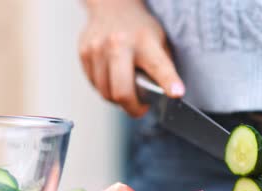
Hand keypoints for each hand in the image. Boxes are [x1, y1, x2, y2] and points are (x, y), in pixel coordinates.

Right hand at [79, 0, 183, 116]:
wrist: (112, 6)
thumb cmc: (140, 29)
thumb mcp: (159, 42)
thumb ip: (163, 67)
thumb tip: (166, 96)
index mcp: (144, 41)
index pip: (159, 66)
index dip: (168, 82)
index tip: (177, 93)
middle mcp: (118, 44)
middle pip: (122, 92)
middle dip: (133, 108)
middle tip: (141, 109)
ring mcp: (97, 48)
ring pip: (106, 93)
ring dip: (118, 100)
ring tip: (128, 91)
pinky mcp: (84, 53)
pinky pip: (94, 85)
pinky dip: (105, 89)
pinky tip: (113, 79)